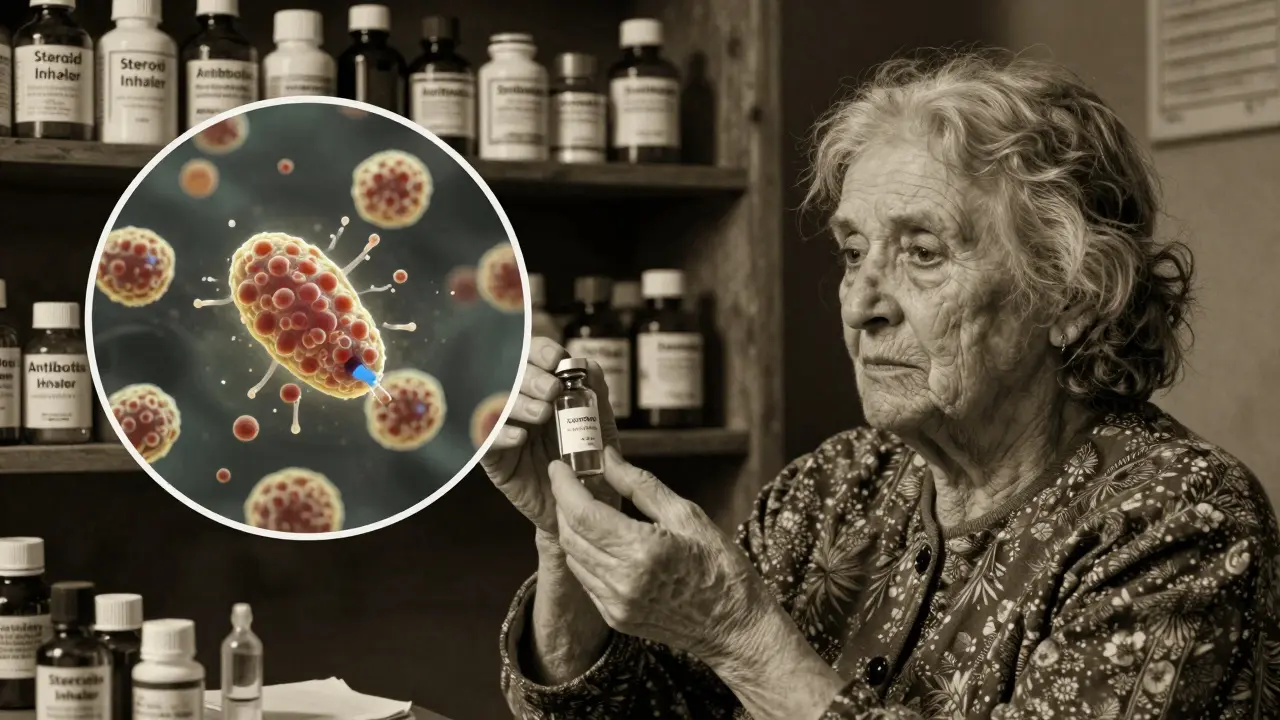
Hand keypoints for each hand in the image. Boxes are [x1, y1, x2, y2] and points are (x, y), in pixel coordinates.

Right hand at [481, 337, 621, 535]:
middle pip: (509, 376)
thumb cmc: (590, 466)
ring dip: (517, 403)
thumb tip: (590, 365)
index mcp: (543, 390)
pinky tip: (520, 438)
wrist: (582, 510)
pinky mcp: (495, 460)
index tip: (557, 359)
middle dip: (531, 377)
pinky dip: (500, 436)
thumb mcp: (600, 429)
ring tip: (542, 414)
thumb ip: (596, 397)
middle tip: (552, 389)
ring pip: (494, 405)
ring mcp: (504, 431)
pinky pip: (485, 442)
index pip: (531, 357)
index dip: (539, 351)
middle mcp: (519, 405)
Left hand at [549, 447, 771, 665]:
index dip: (564, 486)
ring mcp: (617, 604)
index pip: (584, 513)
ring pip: (573, 557)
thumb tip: (607, 457)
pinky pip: (586, 579)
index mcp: (644, 550)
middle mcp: (623, 581)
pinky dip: (585, 554)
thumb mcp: (687, 515)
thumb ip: (641, 485)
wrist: (734, 625)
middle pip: (571, 535)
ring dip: (572, 529)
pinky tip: (600, 539)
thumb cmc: (720, 566)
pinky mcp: (616, 617)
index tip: (558, 467)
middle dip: (564, 504)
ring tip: (585, 506)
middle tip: (570, 481)